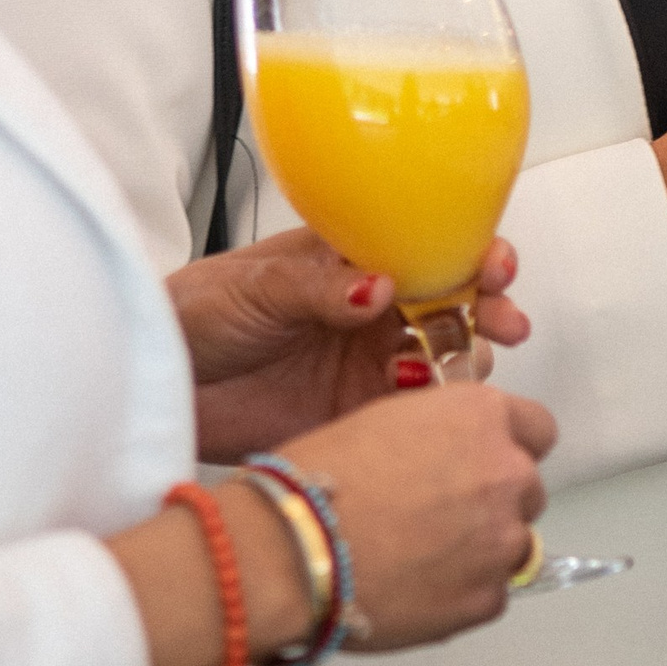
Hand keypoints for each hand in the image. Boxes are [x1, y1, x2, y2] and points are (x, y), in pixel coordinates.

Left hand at [174, 229, 528, 460]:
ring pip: (443, 361)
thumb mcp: (255, 286)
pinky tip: (432, 410)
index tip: (495, 263)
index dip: (471, 253)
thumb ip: (316, 286)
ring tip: (460, 367)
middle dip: (490, 310)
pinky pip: (412, 416)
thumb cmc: (197, 314)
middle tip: (504, 321)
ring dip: (467, 362)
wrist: (163, 383)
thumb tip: (378, 284)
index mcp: (349, 261)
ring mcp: (367, 364)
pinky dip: (433, 414)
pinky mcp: (356, 417)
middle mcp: (370, 310)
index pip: (425, 248)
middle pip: (452, 306)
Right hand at [277, 380, 556, 650]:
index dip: (506, 443)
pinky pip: (491, 593)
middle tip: (438, 512)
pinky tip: (415, 586)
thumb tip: (451, 455)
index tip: (479, 459)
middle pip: (526, 488)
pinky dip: (463, 591)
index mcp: (481, 416)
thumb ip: (440, 433)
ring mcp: (503, 541)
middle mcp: (506, 473)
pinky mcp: (487, 600)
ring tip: (421, 555)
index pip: (536, 427)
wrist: (296, 548)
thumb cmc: (323, 474)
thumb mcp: (386, 419)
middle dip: (492, 498)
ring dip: (481, 547)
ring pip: (513, 544)